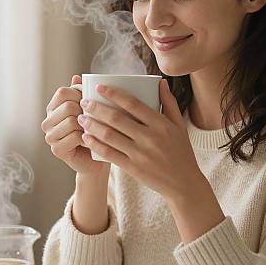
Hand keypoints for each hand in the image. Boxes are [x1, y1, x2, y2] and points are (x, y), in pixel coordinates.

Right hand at [41, 75, 110, 175]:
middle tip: (95, 120)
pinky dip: (87, 138)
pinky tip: (92, 141)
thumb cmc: (95, 131)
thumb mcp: (90, 110)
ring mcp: (50, 136)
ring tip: (94, 131)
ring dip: (88, 126)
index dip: (80, 95)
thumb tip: (76, 77)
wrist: (97, 159)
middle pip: (68, 106)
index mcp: (53, 108)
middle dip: (85, 112)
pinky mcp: (56, 150)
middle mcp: (48, 121)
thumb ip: (82, 94)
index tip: (91, 103)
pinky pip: (74, 137)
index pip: (63, 92)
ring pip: (71, 121)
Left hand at [77, 79, 205, 201]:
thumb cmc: (181, 151)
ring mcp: (140, 154)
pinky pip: (110, 154)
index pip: (133, 104)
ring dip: (92, 125)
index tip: (100, 87)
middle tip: (84, 102)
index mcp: (161, 124)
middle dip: (96, 108)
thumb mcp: (179, 125)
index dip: (114, 94)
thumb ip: (169, 102)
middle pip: (117, 119)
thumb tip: (160, 81)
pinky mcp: (133, 168)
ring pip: (110, 136)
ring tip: (81, 118)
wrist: (183, 183)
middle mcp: (150, 137)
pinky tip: (86, 138)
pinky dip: (96, 145)